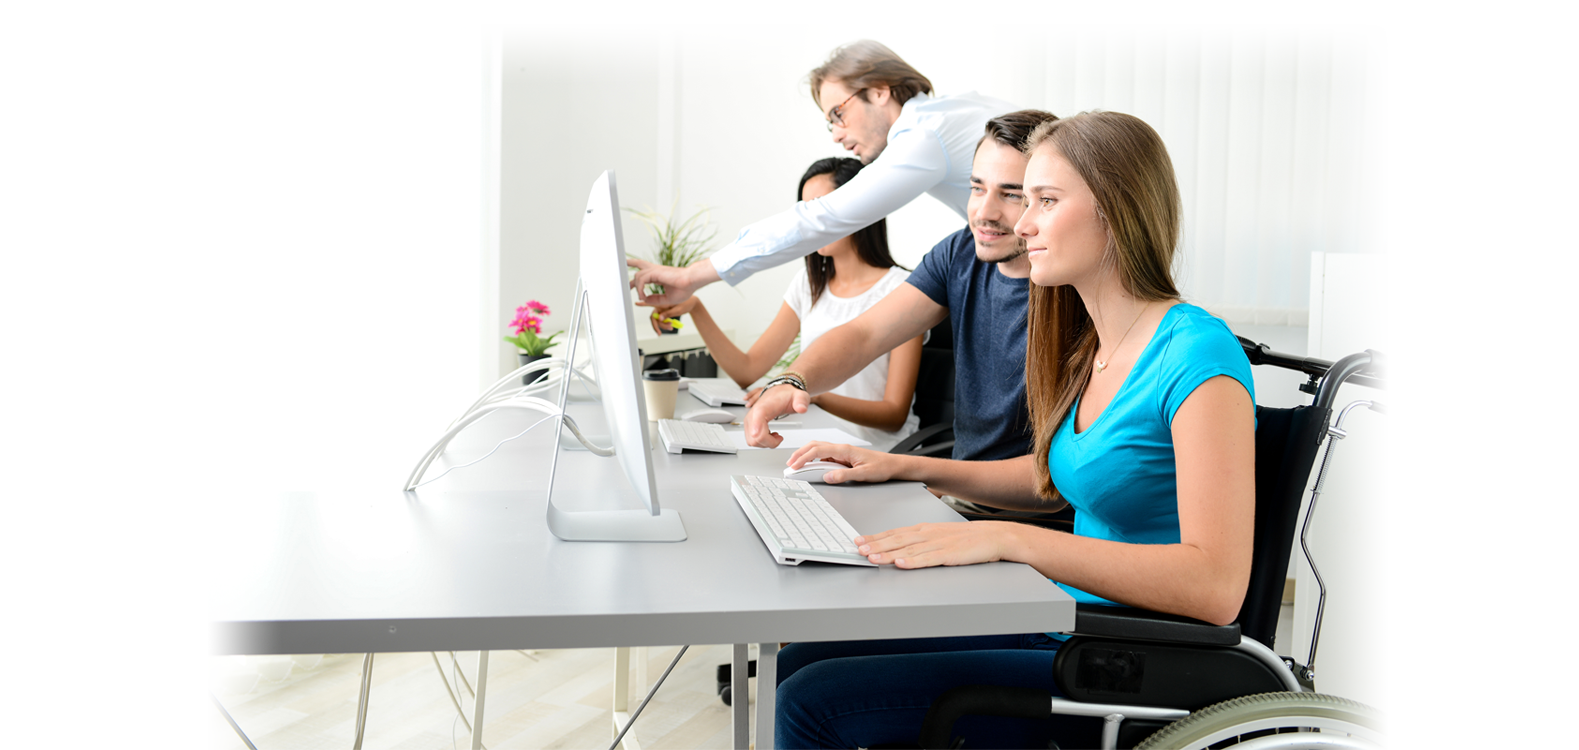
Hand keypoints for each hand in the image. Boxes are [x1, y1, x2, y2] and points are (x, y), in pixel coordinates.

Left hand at [627, 258, 716, 307]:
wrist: (692, 282)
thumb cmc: (685, 288)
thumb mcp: (667, 298)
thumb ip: (656, 299)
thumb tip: (645, 299)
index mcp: (660, 275)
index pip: (645, 274)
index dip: (638, 280)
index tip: (632, 287)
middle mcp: (656, 271)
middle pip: (640, 264)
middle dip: (630, 264)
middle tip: (622, 271)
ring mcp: (655, 270)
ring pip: (638, 275)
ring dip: (637, 287)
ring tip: (641, 297)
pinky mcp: (655, 272)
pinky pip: (641, 279)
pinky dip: (640, 289)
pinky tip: (643, 295)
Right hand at [648, 297, 699, 333]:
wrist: (692, 304)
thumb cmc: (686, 304)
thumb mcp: (678, 310)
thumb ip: (668, 314)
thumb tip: (659, 318)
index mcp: (663, 302)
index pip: (650, 303)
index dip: (643, 304)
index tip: (636, 303)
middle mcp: (661, 306)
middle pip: (653, 317)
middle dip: (657, 325)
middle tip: (661, 332)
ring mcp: (663, 310)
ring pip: (658, 321)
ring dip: (663, 326)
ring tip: (671, 327)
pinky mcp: (665, 313)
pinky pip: (662, 321)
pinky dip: (665, 325)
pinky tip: (671, 326)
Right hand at [743, 384, 810, 447]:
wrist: (779, 392)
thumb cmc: (787, 396)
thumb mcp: (799, 396)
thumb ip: (801, 401)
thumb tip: (802, 409)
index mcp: (763, 408)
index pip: (756, 422)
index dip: (758, 432)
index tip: (764, 436)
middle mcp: (753, 415)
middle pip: (755, 438)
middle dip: (770, 442)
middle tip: (779, 437)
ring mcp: (750, 421)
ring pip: (753, 442)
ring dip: (766, 443)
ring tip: (775, 435)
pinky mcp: (750, 425)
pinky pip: (752, 440)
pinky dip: (762, 442)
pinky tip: (770, 434)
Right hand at [785, 441, 898, 484]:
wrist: (892, 465)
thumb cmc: (881, 467)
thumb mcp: (863, 474)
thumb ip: (844, 475)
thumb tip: (827, 477)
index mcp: (845, 450)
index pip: (818, 450)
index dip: (804, 458)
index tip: (795, 466)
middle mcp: (841, 449)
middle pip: (815, 446)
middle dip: (800, 454)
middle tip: (790, 464)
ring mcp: (841, 452)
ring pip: (818, 449)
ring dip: (806, 456)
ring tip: (797, 465)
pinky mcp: (843, 457)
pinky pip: (825, 456)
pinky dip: (814, 460)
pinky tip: (812, 467)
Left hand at [854, 520, 1022, 568]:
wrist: (994, 537)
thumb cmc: (966, 539)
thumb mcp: (939, 536)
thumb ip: (919, 542)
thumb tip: (899, 549)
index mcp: (924, 529)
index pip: (894, 533)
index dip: (875, 537)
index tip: (858, 541)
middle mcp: (928, 534)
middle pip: (897, 540)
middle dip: (876, 544)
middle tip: (859, 549)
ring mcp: (939, 544)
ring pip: (909, 550)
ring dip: (889, 554)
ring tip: (873, 557)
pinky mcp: (950, 555)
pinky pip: (929, 559)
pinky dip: (914, 562)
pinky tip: (902, 564)